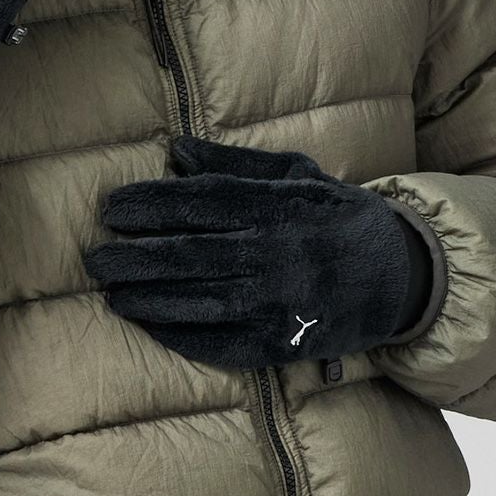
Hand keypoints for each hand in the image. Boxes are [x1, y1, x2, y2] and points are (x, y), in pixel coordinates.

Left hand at [82, 135, 411, 369]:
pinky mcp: (281, 343)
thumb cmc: (338, 216)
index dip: (148, 205)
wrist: (402, 276)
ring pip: (196, 302)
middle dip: (132, 257)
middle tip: (93, 257)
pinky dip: (179, 335)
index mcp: (276, 207)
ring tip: (110, 292)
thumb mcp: (298, 175)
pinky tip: (150, 324)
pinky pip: (219, 343)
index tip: (111, 209)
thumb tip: (176, 152)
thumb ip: (236, 163)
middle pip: (187, 255)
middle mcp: (274, 255)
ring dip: (145, 299)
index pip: (198, 203)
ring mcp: (277, 303)